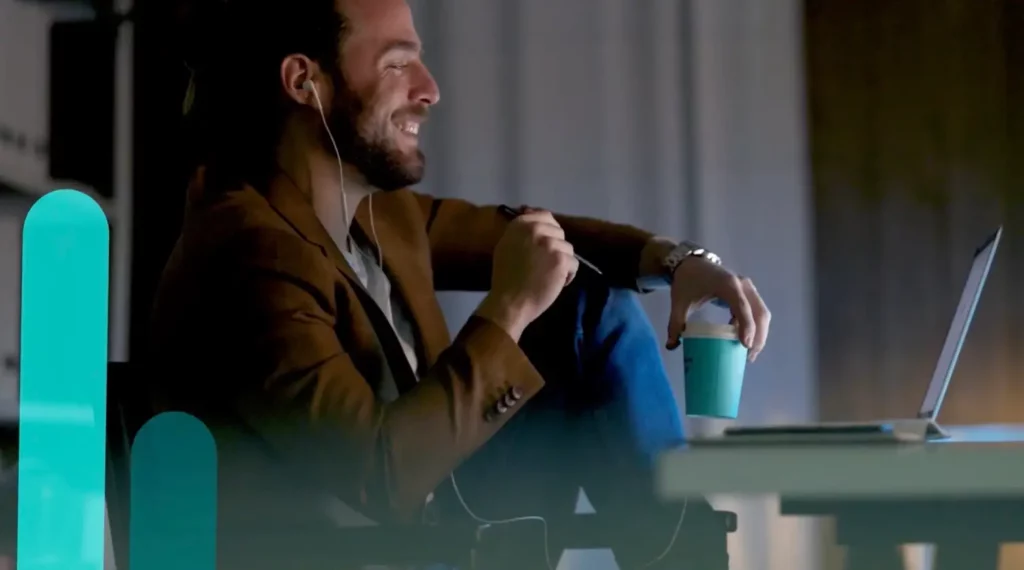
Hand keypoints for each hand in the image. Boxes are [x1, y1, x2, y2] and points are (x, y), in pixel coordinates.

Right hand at [476, 210, 579, 339]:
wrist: (510, 301)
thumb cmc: (506, 277)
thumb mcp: (506, 245)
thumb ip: (520, 230)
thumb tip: (531, 212)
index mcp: (520, 224)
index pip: (545, 215)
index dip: (549, 229)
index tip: (546, 242)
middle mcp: (536, 229)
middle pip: (559, 232)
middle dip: (556, 247)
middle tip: (544, 263)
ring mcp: (550, 244)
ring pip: (568, 249)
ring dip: (562, 262)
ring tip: (548, 275)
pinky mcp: (561, 260)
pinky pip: (574, 264)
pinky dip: (567, 275)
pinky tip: (554, 283)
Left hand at [666, 258, 769, 361]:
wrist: (691, 263)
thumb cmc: (687, 281)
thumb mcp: (679, 303)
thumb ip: (675, 324)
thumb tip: (671, 346)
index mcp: (727, 285)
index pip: (742, 306)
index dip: (746, 326)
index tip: (745, 345)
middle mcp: (742, 284)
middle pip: (759, 312)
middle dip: (758, 336)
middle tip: (748, 357)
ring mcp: (747, 287)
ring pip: (761, 312)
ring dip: (760, 333)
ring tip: (749, 353)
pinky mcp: (747, 292)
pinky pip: (757, 310)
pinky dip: (755, 326)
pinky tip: (745, 340)